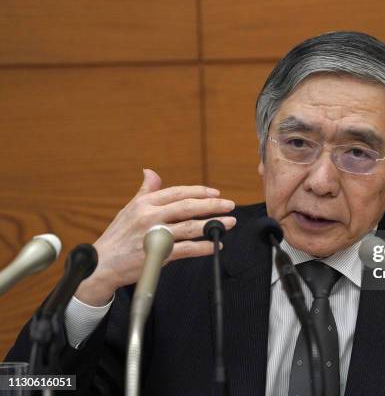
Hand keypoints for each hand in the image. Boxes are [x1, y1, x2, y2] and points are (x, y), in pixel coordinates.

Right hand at [75, 169, 235, 305]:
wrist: (103, 264)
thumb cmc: (118, 237)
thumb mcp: (129, 209)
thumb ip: (145, 191)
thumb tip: (151, 172)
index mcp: (144, 203)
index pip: (177, 192)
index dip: (198, 191)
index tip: (215, 192)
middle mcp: (149, 217)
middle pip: (187, 207)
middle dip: (211, 205)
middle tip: (229, 204)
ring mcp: (154, 236)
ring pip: (190, 227)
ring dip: (213, 224)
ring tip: (229, 222)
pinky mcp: (158, 255)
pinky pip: (187, 249)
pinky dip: (203, 247)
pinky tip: (215, 245)